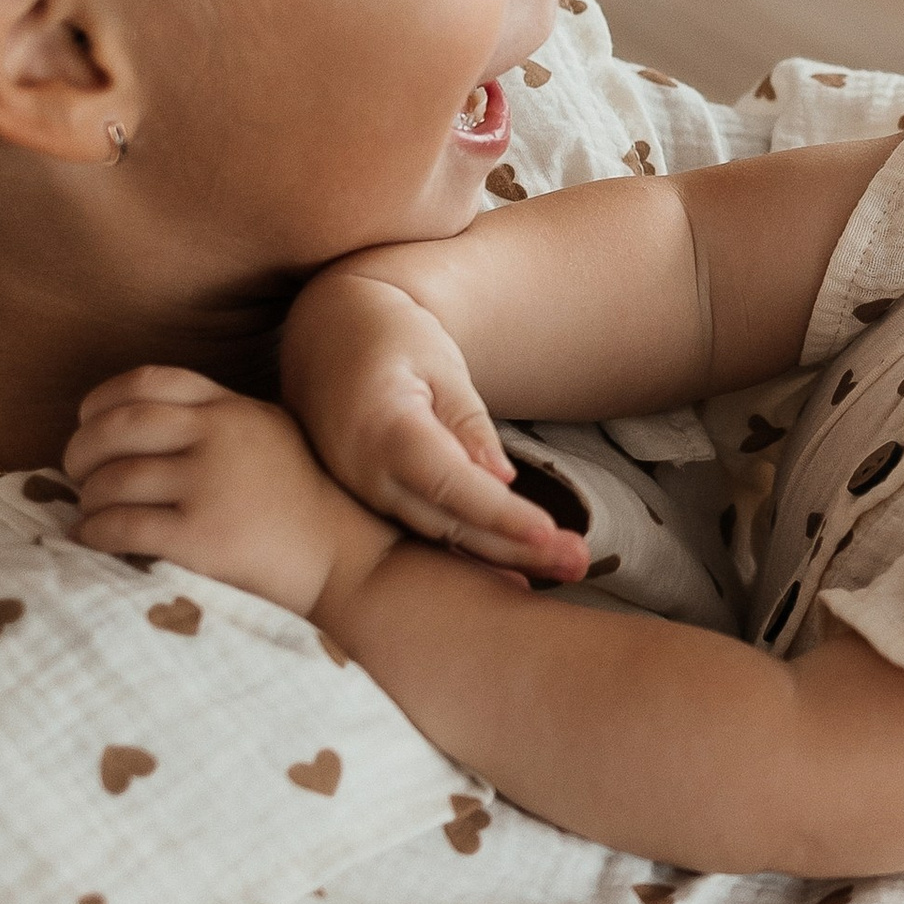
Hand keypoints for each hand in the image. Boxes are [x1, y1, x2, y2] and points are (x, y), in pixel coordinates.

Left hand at [64, 368, 396, 624]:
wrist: (349, 561)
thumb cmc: (306, 503)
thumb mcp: (272, 436)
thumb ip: (220, 418)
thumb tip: (142, 417)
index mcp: (234, 409)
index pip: (149, 382)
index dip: (103, 399)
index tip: (87, 421)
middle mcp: (220, 438)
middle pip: (117, 427)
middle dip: (80, 449)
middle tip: (74, 471)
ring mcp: (210, 486)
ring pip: (112, 479)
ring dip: (87, 497)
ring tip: (89, 511)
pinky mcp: (201, 537)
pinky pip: (121, 525)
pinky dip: (94, 531)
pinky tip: (94, 538)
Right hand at [280, 268, 586, 576]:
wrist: (325, 332)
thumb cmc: (391, 334)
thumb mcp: (439, 363)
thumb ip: (467, 422)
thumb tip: (501, 480)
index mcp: (383, 428)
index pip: (450, 483)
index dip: (500, 514)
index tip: (549, 533)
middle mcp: (363, 472)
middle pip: (448, 523)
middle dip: (516, 548)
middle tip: (578, 563)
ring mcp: (358, 492)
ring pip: (436, 536)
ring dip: (500, 556)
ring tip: (566, 567)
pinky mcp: (365, 500)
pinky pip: (419, 532)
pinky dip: (467, 552)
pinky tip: (514, 571)